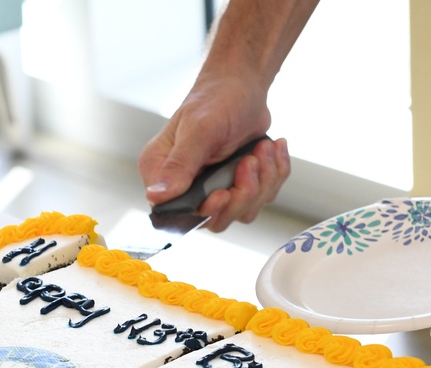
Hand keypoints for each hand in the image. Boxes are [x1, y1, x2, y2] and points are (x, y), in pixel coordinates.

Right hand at [138, 71, 291, 231]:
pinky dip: (274, 174)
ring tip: (263, 149)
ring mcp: (212, 188)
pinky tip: (272, 149)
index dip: (205, 211)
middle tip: (251, 161)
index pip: (176, 214)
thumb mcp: (199, 130)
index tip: (224, 192)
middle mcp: (183, 185)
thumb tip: (156, 196)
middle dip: (242, 194)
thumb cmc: (217, 98)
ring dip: (263, 181)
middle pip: (214, 220)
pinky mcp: (237, 185)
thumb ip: (179, 165)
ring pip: (242, 212)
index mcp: (160, 171)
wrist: (244, 84)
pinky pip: (261, 199)